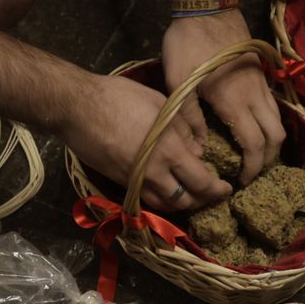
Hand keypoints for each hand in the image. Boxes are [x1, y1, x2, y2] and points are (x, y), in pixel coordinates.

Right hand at [61, 72, 230, 211]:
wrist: (78, 108)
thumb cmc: (119, 97)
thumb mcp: (161, 103)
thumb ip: (184, 128)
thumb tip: (198, 149)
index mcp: (170, 151)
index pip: (202, 182)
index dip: (218, 189)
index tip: (227, 187)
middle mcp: (155, 173)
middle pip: (186, 200)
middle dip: (203, 200)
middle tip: (212, 194)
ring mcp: (135, 181)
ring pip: (166, 205)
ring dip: (182, 203)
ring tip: (191, 194)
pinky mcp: (120, 182)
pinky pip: (147, 199)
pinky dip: (161, 201)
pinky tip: (166, 190)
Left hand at [162, 10, 284, 184]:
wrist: (208, 6)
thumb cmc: (189, 44)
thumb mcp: (178, 82)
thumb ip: (188, 118)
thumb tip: (199, 149)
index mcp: (236, 102)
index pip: (255, 146)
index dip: (252, 168)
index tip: (242, 181)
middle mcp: (256, 95)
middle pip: (277, 136)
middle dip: (268, 159)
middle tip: (251, 172)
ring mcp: (262, 83)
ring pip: (278, 120)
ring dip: (271, 141)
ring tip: (254, 153)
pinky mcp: (262, 73)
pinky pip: (273, 105)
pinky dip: (269, 122)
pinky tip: (252, 126)